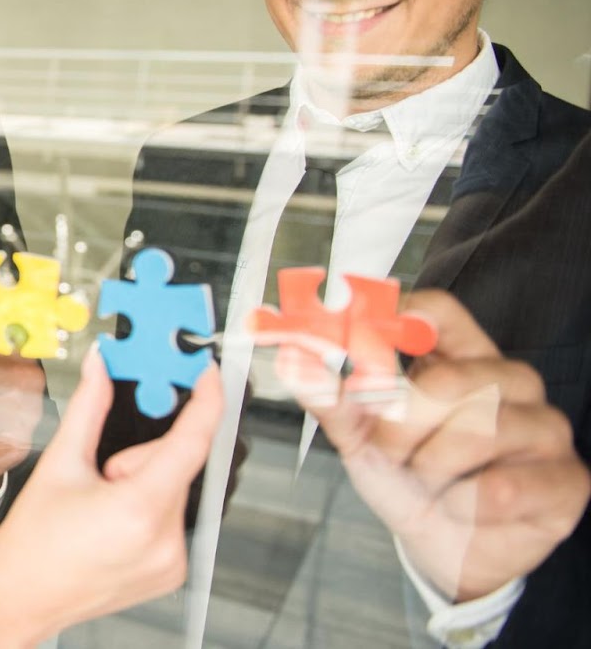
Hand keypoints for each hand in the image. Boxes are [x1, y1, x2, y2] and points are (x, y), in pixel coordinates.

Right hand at [0, 349, 222, 647]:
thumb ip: (89, 407)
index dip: (206, 401)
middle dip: (140, 458)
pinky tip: (114, 527)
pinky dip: (148, 512)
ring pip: (173, 491)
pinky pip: (172, 520)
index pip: (192, 442)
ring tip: (102, 509)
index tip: (207, 375)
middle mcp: (165, 539)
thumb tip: (100, 368)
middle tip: (102, 477)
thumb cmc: (33, 541)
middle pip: (175, 465)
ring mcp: (172, 560)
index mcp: (139, 508)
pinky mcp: (172, 571)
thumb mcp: (60, 463)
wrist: (21, 594)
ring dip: (145, 486)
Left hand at [274, 290, 589, 600]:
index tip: (354, 327)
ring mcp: (546, 427)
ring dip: (432, 469)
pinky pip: (500, 488)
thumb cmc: (412, 479)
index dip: (398, 316)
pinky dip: (465, 505)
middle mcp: (511, 381)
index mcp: (461, 358)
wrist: (445, 548)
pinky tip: (467, 506)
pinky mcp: (567, 480)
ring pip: (476, 432)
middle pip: (446, 380)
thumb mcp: (363, 438)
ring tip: (434, 482)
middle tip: (392, 453)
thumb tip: (296, 361)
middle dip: (400, 426)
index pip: (438, 312)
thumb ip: (333, 399)